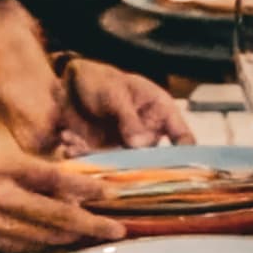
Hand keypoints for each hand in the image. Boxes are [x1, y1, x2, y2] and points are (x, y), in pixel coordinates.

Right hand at [0, 0, 123, 252]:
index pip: (37, 176)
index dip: (70, 184)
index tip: (103, 186)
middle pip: (45, 213)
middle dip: (84, 218)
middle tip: (122, 221)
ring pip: (37, 236)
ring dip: (73, 236)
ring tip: (111, 233)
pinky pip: (21, 249)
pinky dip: (48, 248)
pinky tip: (73, 245)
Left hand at [56, 60, 194, 153]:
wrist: (69, 82)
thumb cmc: (101, 79)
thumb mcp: (115, 94)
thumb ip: (129, 119)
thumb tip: (141, 145)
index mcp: (161, 112)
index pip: (183, 138)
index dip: (186, 155)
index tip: (177, 172)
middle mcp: (148, 133)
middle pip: (153, 161)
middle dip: (132, 166)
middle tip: (111, 163)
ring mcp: (126, 145)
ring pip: (122, 166)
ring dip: (98, 159)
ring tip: (74, 143)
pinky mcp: (104, 152)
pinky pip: (98, 163)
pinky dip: (81, 156)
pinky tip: (67, 142)